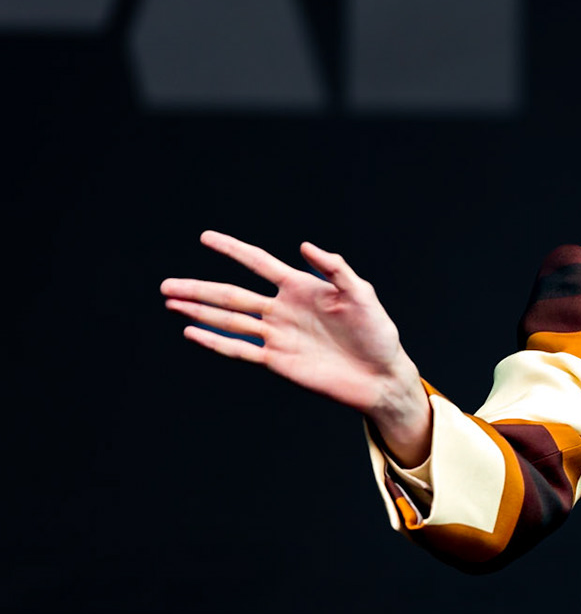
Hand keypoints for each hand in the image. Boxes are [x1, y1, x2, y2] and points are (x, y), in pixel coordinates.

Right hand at [160, 230, 430, 461]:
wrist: (381, 376)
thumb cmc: (377, 333)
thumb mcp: (362, 295)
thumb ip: (336, 269)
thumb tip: (304, 246)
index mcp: (302, 288)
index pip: (259, 263)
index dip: (233, 249)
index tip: (206, 237)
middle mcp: (283, 309)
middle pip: (232, 294)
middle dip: (199, 288)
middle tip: (166, 285)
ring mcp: (278, 335)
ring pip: (230, 320)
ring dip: (199, 312)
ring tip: (170, 302)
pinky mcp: (278, 360)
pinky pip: (241, 349)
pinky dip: (216, 341)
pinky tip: (192, 332)